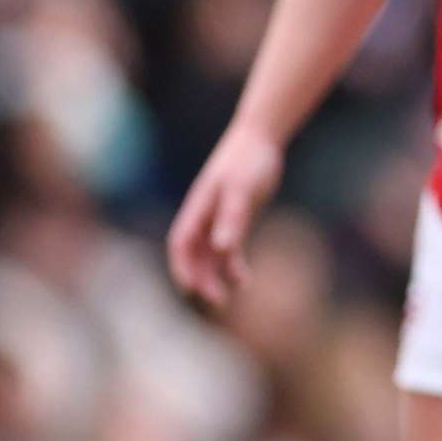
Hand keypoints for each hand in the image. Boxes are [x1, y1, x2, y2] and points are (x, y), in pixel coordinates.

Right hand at [168, 124, 285, 307]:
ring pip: (211, 255)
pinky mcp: (235, 219)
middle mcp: (203, 216)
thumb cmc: (248, 162)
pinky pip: (229, 248)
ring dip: (216, 276)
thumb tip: (222, 248)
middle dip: (201, 278)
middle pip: (194, 254)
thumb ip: (231, 218)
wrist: (260, 139)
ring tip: (228, 297)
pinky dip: (233, 265)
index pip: (181, 243)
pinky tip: (244, 279)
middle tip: (217, 301)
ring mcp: (218, 218)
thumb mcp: (242, 190)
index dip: (182, 266)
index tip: (189, 289)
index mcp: (198, 208)